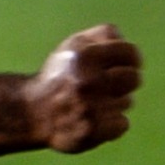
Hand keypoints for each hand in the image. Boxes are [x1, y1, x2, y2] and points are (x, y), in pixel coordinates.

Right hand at [23, 24, 139, 153]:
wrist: (31, 113)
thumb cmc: (59, 76)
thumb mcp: (74, 46)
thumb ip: (103, 34)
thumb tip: (126, 39)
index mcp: (85, 56)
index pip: (131, 53)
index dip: (129, 60)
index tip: (119, 67)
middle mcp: (88, 81)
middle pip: (134, 79)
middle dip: (122, 83)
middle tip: (100, 88)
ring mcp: (91, 108)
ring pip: (126, 102)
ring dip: (112, 104)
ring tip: (87, 105)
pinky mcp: (93, 130)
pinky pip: (121, 123)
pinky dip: (109, 125)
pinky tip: (89, 121)